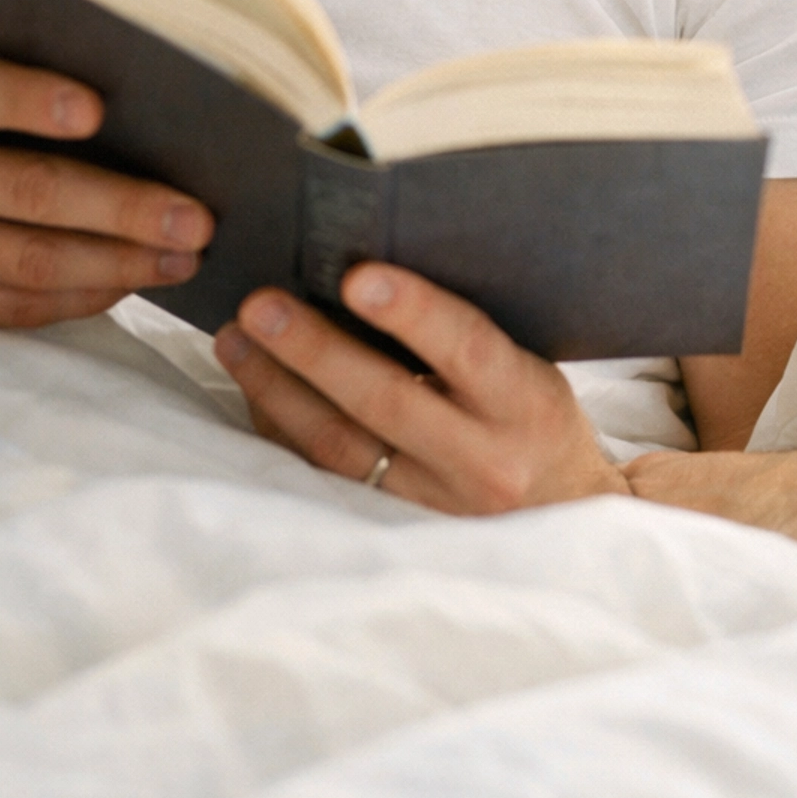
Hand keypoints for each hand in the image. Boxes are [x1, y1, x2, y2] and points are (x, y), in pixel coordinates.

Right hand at [0, 44, 213, 326]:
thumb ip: (23, 79)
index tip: (96, 109)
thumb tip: (142, 95)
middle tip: (196, 220)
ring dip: (118, 263)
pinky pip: (13, 306)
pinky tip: (134, 281)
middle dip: (121, 208)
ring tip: (186, 258)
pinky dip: (81, 297)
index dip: (33, 100)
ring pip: (30, 261)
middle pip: (28, 191)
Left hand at [215, 263, 630, 511]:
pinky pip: (325, 478)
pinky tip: (254, 390)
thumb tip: (368, 270)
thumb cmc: (534, 415)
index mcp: (524, 404)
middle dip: (313, 350)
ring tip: (235, 340)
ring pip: (340, 448)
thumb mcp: (528, 368)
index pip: (467, 350)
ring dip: (278, 389)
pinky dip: (282, 431)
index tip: (357, 275)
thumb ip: (465, 334)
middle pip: (383, 403)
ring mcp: (433, 504)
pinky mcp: (394, 527)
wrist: (561, 513)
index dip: (413, 312)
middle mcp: (481, 460)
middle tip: (260, 305)